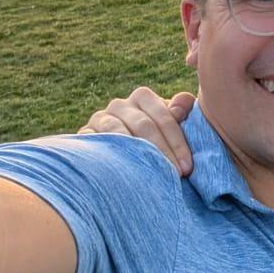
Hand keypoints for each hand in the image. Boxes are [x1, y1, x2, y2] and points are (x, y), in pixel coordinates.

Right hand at [78, 87, 195, 175]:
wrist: (127, 152)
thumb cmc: (160, 137)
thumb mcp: (175, 123)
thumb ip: (183, 109)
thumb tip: (181, 107)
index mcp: (143, 97)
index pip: (163, 117)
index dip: (178, 143)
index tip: (188, 167)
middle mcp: (119, 104)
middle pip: (144, 126)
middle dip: (163, 152)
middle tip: (177, 174)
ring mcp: (100, 118)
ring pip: (119, 132)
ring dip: (138, 154)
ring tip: (154, 175)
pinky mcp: (85, 134)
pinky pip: (95, 143)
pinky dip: (110, 156)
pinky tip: (125, 171)